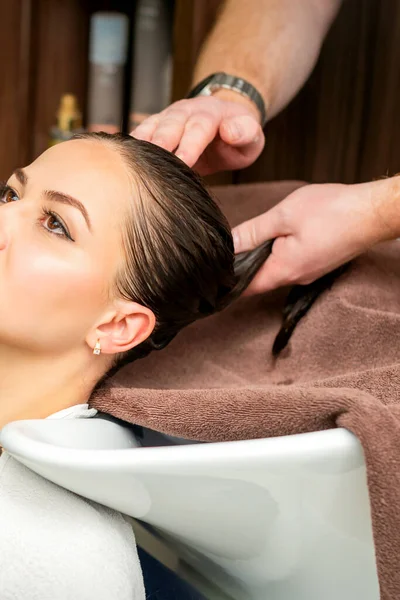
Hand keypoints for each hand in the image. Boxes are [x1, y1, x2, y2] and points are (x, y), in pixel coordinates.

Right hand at [131, 92, 264, 174]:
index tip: (182, 161)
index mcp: (211, 114)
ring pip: (150, 128)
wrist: (225, 120)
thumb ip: (246, 133)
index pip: (198, 128)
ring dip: (140, 144)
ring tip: (127, 161)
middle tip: (149, 163)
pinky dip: (130, 146)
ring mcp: (168, 118)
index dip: (189, 144)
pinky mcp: (156, 127)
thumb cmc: (239, 135)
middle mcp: (186, 112)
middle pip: (169, 126)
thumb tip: (231, 131)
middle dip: (159, 143)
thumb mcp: (252, 136)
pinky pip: (140, 134)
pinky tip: (120, 160)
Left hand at [232, 182, 384, 293]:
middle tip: (224, 251)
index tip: (211, 273)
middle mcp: (295, 277)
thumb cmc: (333, 211)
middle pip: (258, 279)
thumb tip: (227, 244)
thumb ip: (252, 232)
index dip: (227, 282)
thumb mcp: (283, 216)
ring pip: (274, 270)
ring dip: (260, 258)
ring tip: (247, 240)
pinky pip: (290, 263)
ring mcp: (308, 272)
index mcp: (283, 270)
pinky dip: (277, 253)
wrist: (373, 213)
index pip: (245, 288)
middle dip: (241, 268)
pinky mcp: (317, 263)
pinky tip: (276, 236)